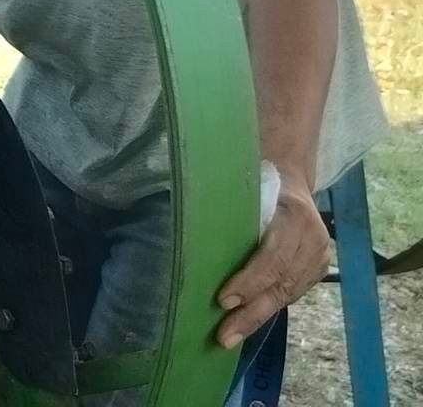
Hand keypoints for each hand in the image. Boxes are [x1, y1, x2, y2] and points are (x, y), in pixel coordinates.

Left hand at [215, 173, 329, 347]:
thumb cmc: (256, 180)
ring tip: (231, 335)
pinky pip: (292, 294)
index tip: (222, 300)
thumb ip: (230, 214)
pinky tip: (249, 321)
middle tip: (224, 336)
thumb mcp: (245, 188)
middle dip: (251, 313)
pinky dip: (269, 308)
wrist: (289, 176)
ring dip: (258, 317)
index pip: (272, 258)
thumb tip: (193, 242)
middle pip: (281, 283)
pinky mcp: (319, 269)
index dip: (248, 282)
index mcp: (294, 215)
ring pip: (287, 293)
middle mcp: (314, 238)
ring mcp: (321, 256)